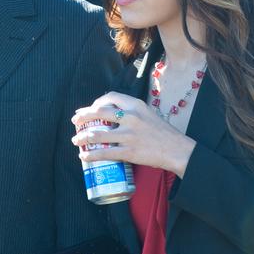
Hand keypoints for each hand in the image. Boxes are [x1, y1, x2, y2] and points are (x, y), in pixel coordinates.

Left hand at [71, 92, 196, 176]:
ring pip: (98, 134)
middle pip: (99, 112)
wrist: (177, 150)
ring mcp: (129, 135)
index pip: (111, 97)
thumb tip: (113, 114)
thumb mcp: (148, 114)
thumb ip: (132, 112)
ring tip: (76, 140)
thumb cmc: (163, 133)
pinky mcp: (129, 152)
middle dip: (83, 117)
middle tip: (76, 122)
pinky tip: (84, 156)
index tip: (89, 108)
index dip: (96, 102)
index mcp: (136, 105)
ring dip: (82, 137)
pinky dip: (91, 155)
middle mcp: (131, 117)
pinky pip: (104, 153)